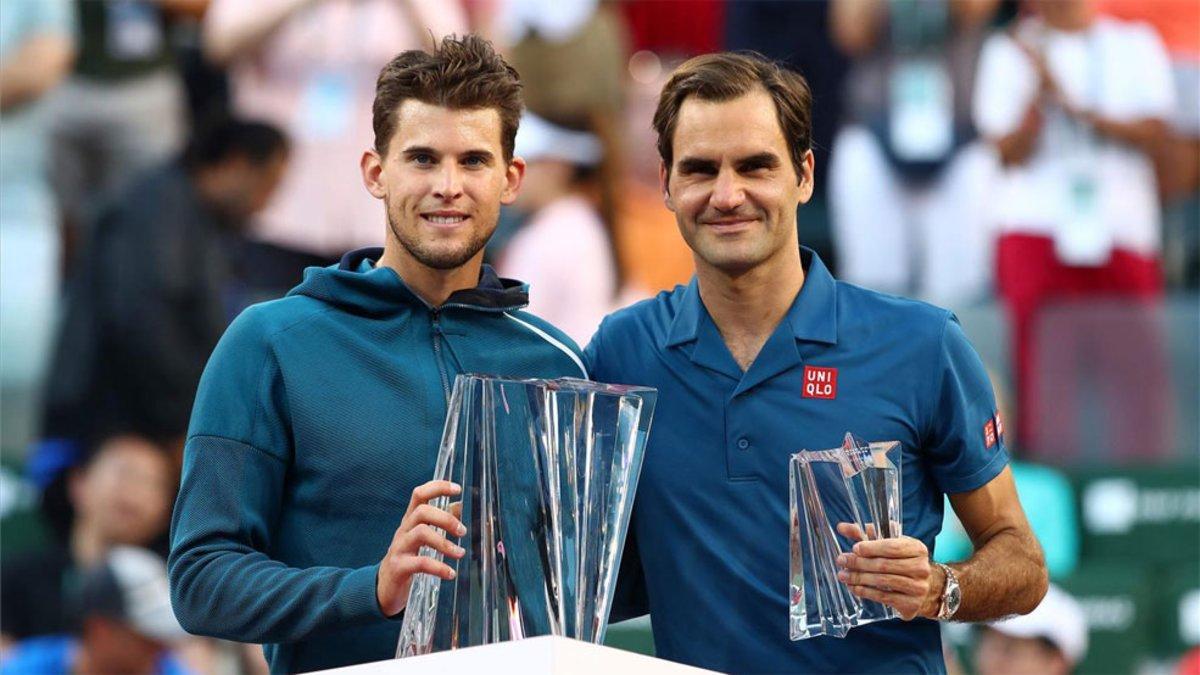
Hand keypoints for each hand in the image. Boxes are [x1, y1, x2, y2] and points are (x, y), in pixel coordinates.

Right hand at [376, 480, 466, 617]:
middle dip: (446, 519)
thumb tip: (459, 504)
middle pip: (422, 512)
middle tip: (462, 531)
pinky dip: (439, 568)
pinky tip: (451, 574)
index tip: (458, 488)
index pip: (419, 494)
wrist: (384, 588)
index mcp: (410, 520)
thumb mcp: (422, 537)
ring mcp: (399, 548)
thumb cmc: (407, 558)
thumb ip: (439, 521)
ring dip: (444, 543)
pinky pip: (420, 563)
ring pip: (421, 533)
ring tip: (460, 553)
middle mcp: (403, 530)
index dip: (438, 487)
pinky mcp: (399, 567)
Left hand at [834, 523, 942, 620]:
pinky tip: (854, 588)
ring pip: (883, 581)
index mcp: (917, 549)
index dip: (871, 548)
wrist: (923, 589)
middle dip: (859, 562)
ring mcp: (918, 587)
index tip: (854, 548)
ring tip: (843, 575)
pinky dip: (866, 592)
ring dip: (859, 578)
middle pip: (885, 565)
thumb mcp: (887, 546)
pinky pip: (884, 597)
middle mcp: (921, 568)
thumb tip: (841, 527)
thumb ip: (865, 536)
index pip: (892, 547)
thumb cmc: (901, 562)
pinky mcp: (912, 604)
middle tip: (842, 561)